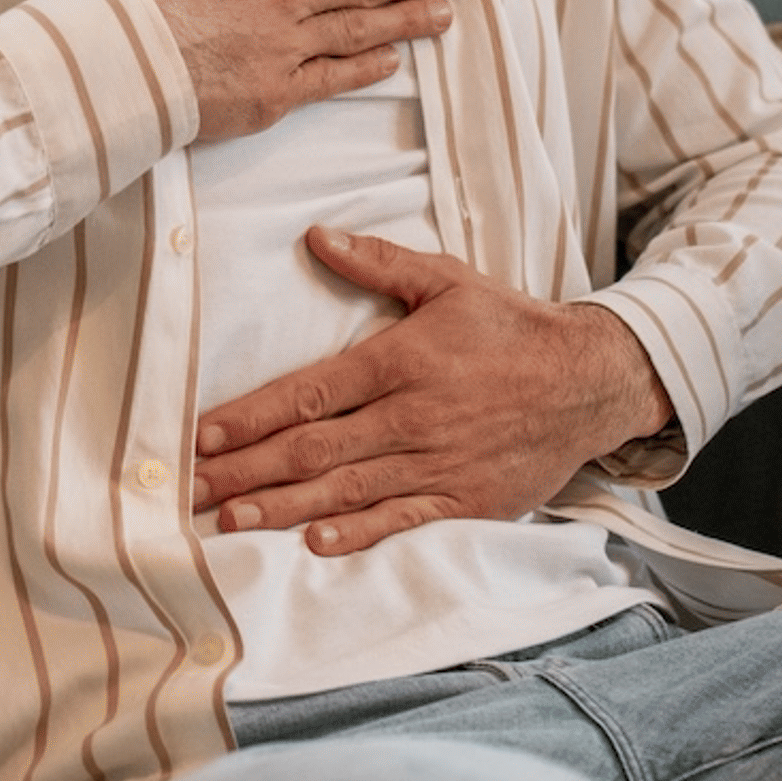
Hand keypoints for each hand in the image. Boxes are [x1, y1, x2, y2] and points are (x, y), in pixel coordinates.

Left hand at [187, 228, 675, 554]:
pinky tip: (315, 544)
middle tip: (189, 491)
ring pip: (347, 489)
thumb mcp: (448, 280)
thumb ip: (379, 263)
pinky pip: (405, 520)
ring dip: (283, 507)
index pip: (308, 393)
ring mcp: (439, 461)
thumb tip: (316, 236)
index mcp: (401, 360)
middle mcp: (413, 415)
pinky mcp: (467, 498)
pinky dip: (360, 534)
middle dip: (245, 471)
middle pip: (314, 448)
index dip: (249, 417)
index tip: (199, 435)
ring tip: (229, 522)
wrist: (592, 380)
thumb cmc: (512, 329)